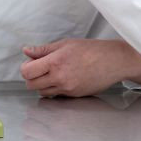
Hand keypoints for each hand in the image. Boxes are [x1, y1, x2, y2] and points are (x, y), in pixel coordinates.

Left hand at [20, 39, 140, 97]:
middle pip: (31, 85)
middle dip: (32, 77)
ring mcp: (66, 89)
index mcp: (56, 61)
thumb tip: (26, 51)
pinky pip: (55, 95)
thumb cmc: (92, 50)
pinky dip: (54, 89)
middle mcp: (59, 77)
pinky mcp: (73, 96)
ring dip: (42, 85)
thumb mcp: (66, 44)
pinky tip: (63, 79)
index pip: (27, 71)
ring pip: (41, 93)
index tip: (31, 63)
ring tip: (52, 74)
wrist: (113, 62)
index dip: (26, 67)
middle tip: (40, 69)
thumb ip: (44, 49)